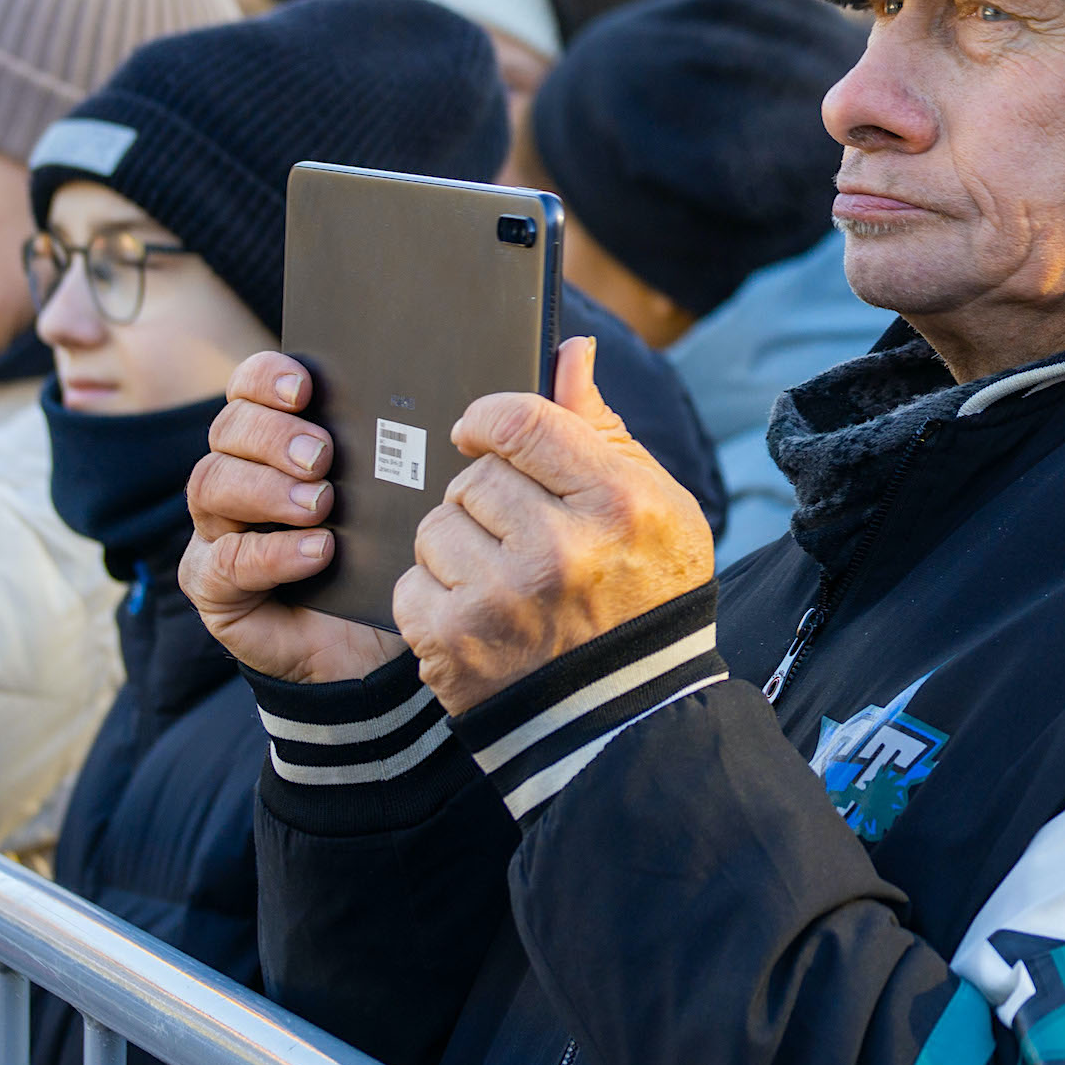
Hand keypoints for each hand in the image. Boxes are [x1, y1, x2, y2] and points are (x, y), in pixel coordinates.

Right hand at [180, 350, 406, 682]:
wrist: (372, 644)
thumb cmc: (381, 556)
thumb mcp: (391, 499)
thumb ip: (391, 453)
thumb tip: (422, 404)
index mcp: (275, 441)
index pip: (248, 389)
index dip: (265, 377)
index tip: (304, 387)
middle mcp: (237, 477)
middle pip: (227, 431)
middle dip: (272, 435)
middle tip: (323, 456)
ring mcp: (217, 530)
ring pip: (211, 485)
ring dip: (268, 489)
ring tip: (321, 504)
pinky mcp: (214, 586)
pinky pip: (222, 561)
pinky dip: (271, 553)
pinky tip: (318, 551)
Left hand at [397, 337, 714, 712]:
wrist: (630, 713)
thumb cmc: (647, 594)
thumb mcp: (653, 503)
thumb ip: (597, 427)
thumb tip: (568, 350)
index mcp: (614, 501)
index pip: (517, 420)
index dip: (487, 420)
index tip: (480, 434)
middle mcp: (558, 549)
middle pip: (472, 477)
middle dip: (484, 499)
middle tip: (516, 533)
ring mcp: (502, 600)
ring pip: (435, 528)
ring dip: (457, 548)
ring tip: (501, 578)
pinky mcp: (455, 645)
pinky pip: (412, 586)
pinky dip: (436, 598)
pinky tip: (478, 615)